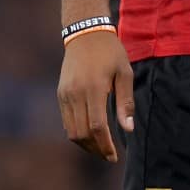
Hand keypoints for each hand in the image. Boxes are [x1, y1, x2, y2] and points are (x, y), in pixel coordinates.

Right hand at [56, 30, 134, 161]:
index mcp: (94, 88)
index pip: (97, 127)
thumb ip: (125, 102)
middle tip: (109, 155)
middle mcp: (76, 94)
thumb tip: (128, 129)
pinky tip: (90, 133)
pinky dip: (77, 132)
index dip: (105, 145)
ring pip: (71, 131)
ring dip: (85, 144)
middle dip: (96, 149)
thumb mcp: (124, 73)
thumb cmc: (110, 52)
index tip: (114, 156)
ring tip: (100, 147)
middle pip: (82, 134)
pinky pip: (66, 121)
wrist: (85, 33)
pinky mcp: (61, 94)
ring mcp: (65, 94)